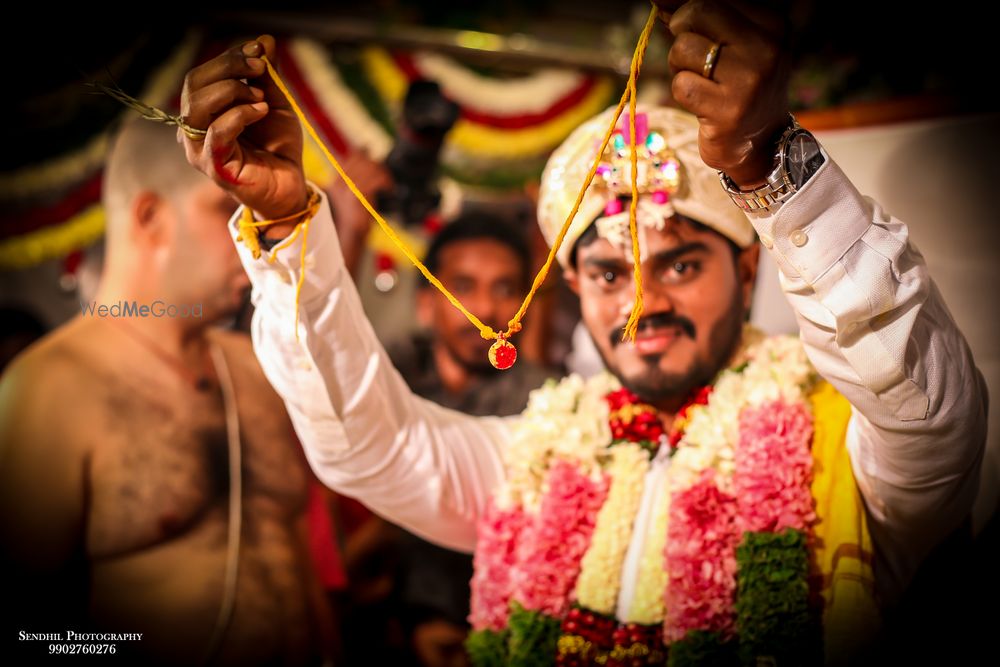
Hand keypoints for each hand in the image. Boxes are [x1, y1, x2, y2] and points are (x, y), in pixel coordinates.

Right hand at [179, 36, 308, 224]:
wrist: (290, 185)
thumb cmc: (277, 146)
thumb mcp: (275, 103)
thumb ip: (267, 75)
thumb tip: (266, 40)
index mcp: (203, 111)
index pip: (202, 75)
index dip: (228, 58)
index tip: (259, 50)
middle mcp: (193, 128)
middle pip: (194, 84)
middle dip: (229, 68)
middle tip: (260, 67)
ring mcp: (200, 149)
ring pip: (198, 106)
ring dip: (232, 91)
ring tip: (261, 97)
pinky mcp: (214, 167)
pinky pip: (216, 132)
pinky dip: (240, 114)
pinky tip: (261, 111)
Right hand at [328, 152, 392, 274]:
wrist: (353, 233)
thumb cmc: (357, 213)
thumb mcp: (357, 187)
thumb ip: (359, 170)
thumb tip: (364, 146)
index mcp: (338, 177)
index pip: (355, 155)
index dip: (367, 154)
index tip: (377, 162)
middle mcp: (339, 181)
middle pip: (364, 160)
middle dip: (378, 166)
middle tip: (386, 177)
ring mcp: (346, 188)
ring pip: (370, 169)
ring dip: (383, 174)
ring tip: (388, 183)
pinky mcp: (355, 195)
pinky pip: (373, 180)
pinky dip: (384, 182)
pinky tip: (388, 189)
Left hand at [654, 1, 790, 187]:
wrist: (762, 142)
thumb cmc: (739, 86)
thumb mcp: (732, 44)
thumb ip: (702, 17)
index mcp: (771, 24)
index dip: (688, 12)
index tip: (687, 30)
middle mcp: (766, 48)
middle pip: (697, 12)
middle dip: (683, 34)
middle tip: (694, 59)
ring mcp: (749, 80)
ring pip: (683, 49)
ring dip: (680, 67)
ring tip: (702, 82)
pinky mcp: (729, 110)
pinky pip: (681, 85)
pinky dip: (682, 93)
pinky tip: (702, 103)